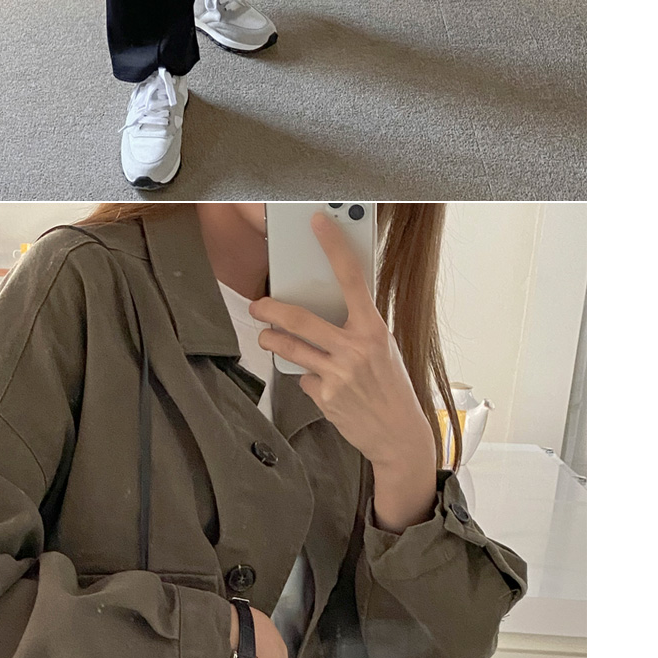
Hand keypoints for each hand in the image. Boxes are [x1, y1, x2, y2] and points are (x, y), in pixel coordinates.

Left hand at [251, 212, 438, 531]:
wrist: (399, 435)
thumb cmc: (391, 386)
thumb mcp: (383, 348)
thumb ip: (358, 327)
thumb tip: (328, 305)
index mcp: (374, 329)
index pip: (351, 277)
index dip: (333, 245)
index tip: (317, 222)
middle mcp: (355, 349)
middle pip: (300, 319)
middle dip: (270, 310)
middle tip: (258, 305)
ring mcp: (337, 374)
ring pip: (288, 348)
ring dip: (270, 340)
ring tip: (266, 337)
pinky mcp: (324, 396)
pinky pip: (302, 377)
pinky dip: (306, 376)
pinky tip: (320, 383)